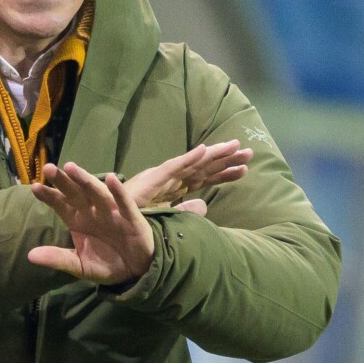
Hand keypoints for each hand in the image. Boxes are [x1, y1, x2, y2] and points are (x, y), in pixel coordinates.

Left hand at [28, 161, 157, 284]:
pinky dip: (119, 191)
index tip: (34, 187)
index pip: (60, 204)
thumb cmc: (106, 263)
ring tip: (71, 168)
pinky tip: (111, 179)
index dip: (48, 195)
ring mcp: (111, 212)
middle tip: (48, 168)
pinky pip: (124, 203)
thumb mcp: (79, 265)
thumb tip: (30, 256)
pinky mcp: (131, 217)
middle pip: (75, 192)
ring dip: (85, 179)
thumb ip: (58, 259)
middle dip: (62, 180)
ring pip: (96, 192)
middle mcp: (92, 211)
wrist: (135, 272)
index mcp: (77, 219)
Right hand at [124, 140, 251, 215]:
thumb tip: (206, 208)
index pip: (207, 177)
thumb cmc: (138, 215)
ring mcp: (165, 176)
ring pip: (194, 162)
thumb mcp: (169, 214)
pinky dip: (189, 157)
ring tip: (234, 146)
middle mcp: (175, 178)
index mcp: (179, 186)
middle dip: (227, 159)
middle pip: (205, 166)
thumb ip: (187, 209)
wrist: (113, 217)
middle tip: (250, 152)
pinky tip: (204, 149)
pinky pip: (174, 166)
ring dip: (214, 153)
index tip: (246, 169)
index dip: (226, 173)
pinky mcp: (153, 178)